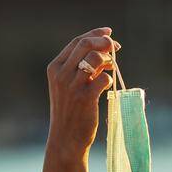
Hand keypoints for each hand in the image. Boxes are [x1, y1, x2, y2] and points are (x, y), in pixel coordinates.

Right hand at [46, 27, 119, 158]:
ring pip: (96, 58)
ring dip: (108, 60)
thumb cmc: (71, 111)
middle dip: (104, 42)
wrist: (66, 138)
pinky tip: (107, 85)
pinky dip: (109, 78)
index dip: (95, 34)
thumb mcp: (70, 86)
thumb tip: (106, 52)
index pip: (76, 42)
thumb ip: (83, 68)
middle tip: (116, 46)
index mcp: (55, 68)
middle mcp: (61, 74)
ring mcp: (72, 86)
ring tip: (111, 68)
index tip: (108, 33)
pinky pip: (104, 78)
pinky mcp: (85, 98)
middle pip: (86, 45)